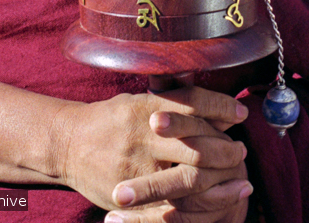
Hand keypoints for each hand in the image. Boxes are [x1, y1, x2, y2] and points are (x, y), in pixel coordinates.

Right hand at [50, 86, 249, 216]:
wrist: (66, 145)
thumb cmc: (108, 119)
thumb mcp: (138, 100)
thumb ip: (174, 104)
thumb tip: (218, 112)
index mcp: (143, 107)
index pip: (191, 104)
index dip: (221, 107)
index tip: (241, 112)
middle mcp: (141, 137)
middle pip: (195, 146)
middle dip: (224, 150)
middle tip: (241, 151)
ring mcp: (136, 169)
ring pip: (187, 180)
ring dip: (219, 181)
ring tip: (239, 179)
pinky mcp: (131, 196)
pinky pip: (172, 207)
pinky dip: (199, 206)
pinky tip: (219, 203)